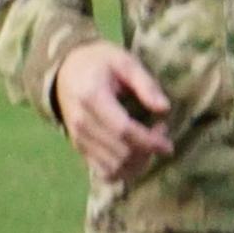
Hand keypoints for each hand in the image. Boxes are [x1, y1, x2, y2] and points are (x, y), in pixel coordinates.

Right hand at [52, 43, 176, 185]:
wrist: (65, 70)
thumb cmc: (99, 63)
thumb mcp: (125, 61)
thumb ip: (146, 84)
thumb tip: (164, 109)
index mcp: (92, 98)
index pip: (123, 130)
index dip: (149, 141)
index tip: (168, 143)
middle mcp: (81, 123)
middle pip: (120, 153)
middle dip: (147, 151)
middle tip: (160, 130)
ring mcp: (78, 138)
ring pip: (113, 168)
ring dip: (138, 163)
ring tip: (149, 142)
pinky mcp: (79, 148)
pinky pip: (104, 171)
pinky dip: (125, 170)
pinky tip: (136, 154)